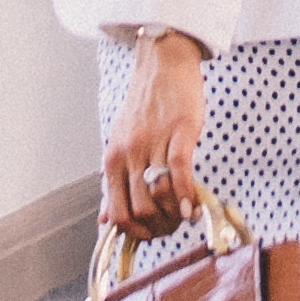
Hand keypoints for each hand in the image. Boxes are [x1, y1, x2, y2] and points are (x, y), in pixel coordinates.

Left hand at [104, 29, 208, 236]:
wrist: (163, 65)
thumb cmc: (145, 108)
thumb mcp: (121, 145)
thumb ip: (115, 183)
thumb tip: (105, 222)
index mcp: (112, 159)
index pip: (117, 212)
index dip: (136, 233)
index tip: (153, 235)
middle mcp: (128, 153)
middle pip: (138, 210)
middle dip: (159, 228)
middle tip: (173, 227)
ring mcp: (153, 142)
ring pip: (158, 195)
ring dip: (175, 215)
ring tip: (185, 216)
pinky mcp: (178, 131)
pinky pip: (180, 171)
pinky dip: (187, 196)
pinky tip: (194, 208)